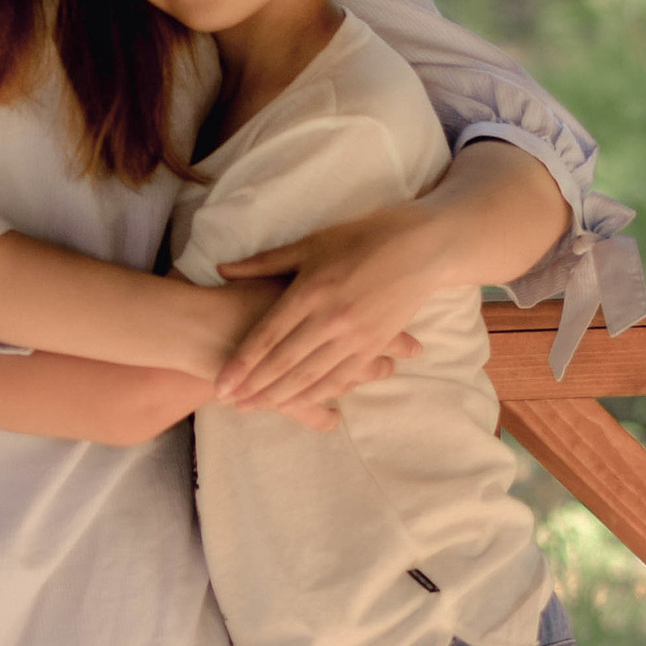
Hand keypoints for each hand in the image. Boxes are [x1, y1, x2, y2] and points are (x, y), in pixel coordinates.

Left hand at [214, 205, 426, 415]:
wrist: (423, 246)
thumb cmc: (364, 237)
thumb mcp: (312, 244)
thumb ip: (267, 263)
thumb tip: (223, 270)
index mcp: (310, 290)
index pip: (267, 336)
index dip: (242, 363)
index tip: (222, 383)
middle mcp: (329, 318)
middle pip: (283, 362)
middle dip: (254, 387)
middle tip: (229, 403)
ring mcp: (354, 335)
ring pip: (310, 375)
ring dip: (280, 395)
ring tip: (255, 407)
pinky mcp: (374, 344)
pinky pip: (342, 376)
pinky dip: (318, 393)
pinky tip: (299, 402)